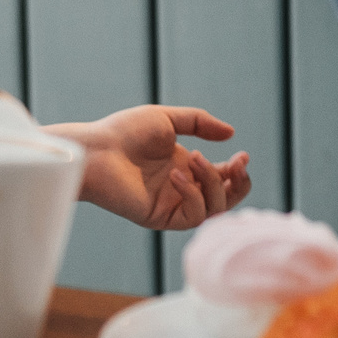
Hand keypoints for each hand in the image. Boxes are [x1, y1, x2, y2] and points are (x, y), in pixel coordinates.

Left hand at [53, 106, 253, 231]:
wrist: (96, 149)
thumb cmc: (125, 132)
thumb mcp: (168, 119)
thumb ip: (200, 123)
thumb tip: (231, 133)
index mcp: (185, 168)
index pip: (223, 179)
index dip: (238, 171)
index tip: (241, 154)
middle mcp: (182, 189)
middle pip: (225, 200)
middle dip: (238, 184)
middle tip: (236, 163)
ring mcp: (172, 205)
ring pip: (214, 209)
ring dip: (213, 183)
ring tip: (195, 159)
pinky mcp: (160, 217)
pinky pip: (192, 216)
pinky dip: (193, 195)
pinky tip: (178, 175)